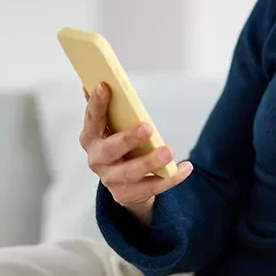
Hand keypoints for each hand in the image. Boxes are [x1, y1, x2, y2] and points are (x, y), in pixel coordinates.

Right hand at [80, 83, 192, 226]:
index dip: (96, 104)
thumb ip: (106, 108)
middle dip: (127, 138)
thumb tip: (93, 80)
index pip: (92, 120)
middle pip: (110, 150)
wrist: (124, 183)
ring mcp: (111, 180)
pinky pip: (152, 187)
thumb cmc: (119, 145)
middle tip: (148, 127)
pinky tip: (186, 167)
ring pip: (131, 173)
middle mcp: (97, 160)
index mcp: (90, 138)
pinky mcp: (127, 195)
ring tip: (169, 151)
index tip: (105, 86)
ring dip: (150, 162)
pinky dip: (171, 177)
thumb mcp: (111, 127)